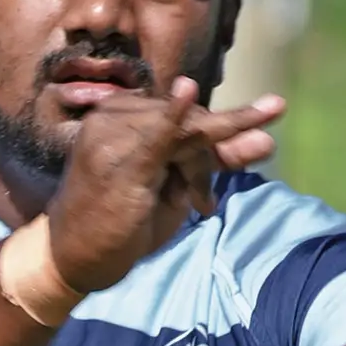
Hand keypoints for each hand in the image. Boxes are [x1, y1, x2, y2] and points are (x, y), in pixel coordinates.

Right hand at [47, 77, 283, 293]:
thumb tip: (270, 141)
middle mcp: (114, 115)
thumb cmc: (122, 218)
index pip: (184, 112)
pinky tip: (188, 90)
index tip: (246, 148)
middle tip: (204, 201)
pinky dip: (174, 117)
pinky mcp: (118, 163)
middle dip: (205, 162)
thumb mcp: (172, 185)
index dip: (213, 138)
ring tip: (197, 204)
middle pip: (188, 122)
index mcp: (123, 111)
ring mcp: (113, 136)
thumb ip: (215, 160)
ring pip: (184, 137)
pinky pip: (154, 137)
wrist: (75, 255)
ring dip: (198, 174)